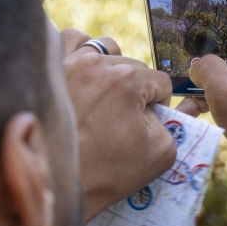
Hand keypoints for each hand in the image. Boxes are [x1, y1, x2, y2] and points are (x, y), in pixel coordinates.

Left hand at [62, 30, 188, 224]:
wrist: (56, 185)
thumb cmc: (107, 172)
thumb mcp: (160, 153)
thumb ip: (177, 122)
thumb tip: (174, 106)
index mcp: (128, 79)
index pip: (160, 81)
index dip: (159, 105)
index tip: (145, 125)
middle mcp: (96, 63)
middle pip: (132, 66)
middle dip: (134, 90)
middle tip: (121, 120)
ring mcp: (68, 63)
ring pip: (103, 49)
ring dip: (110, 66)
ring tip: (104, 94)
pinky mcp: (49, 70)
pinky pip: (69, 40)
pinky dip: (80, 50)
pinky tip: (82, 72)